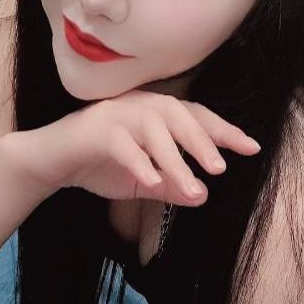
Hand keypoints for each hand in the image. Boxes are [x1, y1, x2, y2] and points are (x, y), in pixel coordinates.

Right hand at [0, 89, 260, 206]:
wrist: (52, 162)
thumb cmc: (100, 166)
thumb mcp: (144, 181)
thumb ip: (172, 186)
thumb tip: (202, 197)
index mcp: (156, 114)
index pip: (196, 117)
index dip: (224, 131)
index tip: (251, 148)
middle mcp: (140, 106)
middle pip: (179, 115)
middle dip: (202, 141)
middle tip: (221, 169)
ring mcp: (116, 114)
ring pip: (153, 130)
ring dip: (175, 159)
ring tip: (194, 187)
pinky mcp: (94, 130)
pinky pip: (121, 144)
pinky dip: (139, 163)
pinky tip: (153, 183)